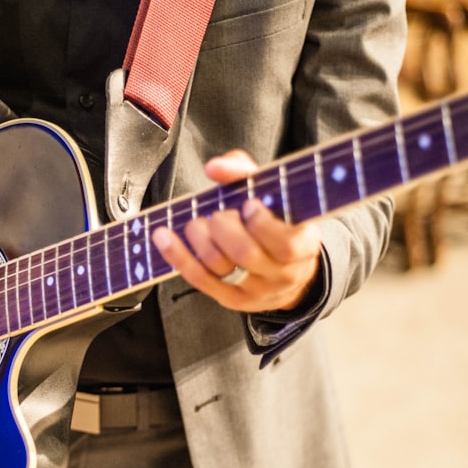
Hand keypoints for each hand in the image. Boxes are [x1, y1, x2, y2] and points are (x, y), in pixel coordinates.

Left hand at [151, 150, 321, 312]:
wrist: (288, 272)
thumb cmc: (277, 222)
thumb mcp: (273, 194)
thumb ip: (246, 173)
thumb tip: (215, 168)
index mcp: (304, 244)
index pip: (286, 243)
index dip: (262, 224)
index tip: (248, 204)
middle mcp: (284, 272)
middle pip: (245, 253)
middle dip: (223, 226)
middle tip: (217, 214)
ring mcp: (258, 290)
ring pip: (221, 266)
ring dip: (199, 238)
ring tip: (195, 222)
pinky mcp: (234, 299)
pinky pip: (201, 279)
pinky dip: (178, 255)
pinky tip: (163, 236)